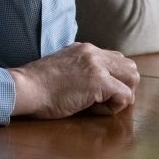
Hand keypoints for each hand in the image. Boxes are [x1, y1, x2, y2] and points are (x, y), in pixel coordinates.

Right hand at [9, 43, 139, 118]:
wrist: (27, 87)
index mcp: (84, 49)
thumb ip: (78, 69)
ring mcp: (97, 66)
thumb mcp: (61, 67)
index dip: (113, 79)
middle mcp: (93, 52)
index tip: (99, 93)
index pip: (115, 59)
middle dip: (124, 87)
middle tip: (106, 101)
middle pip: (129, 67)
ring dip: (122, 95)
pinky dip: (115, 107)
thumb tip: (92, 86)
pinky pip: (125, 96)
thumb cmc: (38, 85)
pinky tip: (95, 109)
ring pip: (132, 78)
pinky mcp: (99, 82)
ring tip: (101, 104)